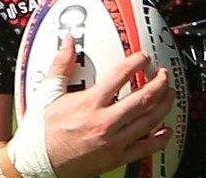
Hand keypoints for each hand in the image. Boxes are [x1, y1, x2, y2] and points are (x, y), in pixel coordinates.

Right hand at [37, 37, 174, 177]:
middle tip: (164, 74)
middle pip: (144, 98)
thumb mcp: (48, 93)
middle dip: (159, 82)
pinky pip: (145, 148)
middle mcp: (105, 122)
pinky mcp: (115, 159)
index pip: (121, 75)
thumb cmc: (40, 131)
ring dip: (164, 105)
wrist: (35, 164)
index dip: (137, 62)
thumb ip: (61, 64)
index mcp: (90, 103)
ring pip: (149, 120)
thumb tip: (68, 41)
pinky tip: (167, 129)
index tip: (144, 57)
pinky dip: (160, 138)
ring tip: (170, 93)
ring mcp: (113, 142)